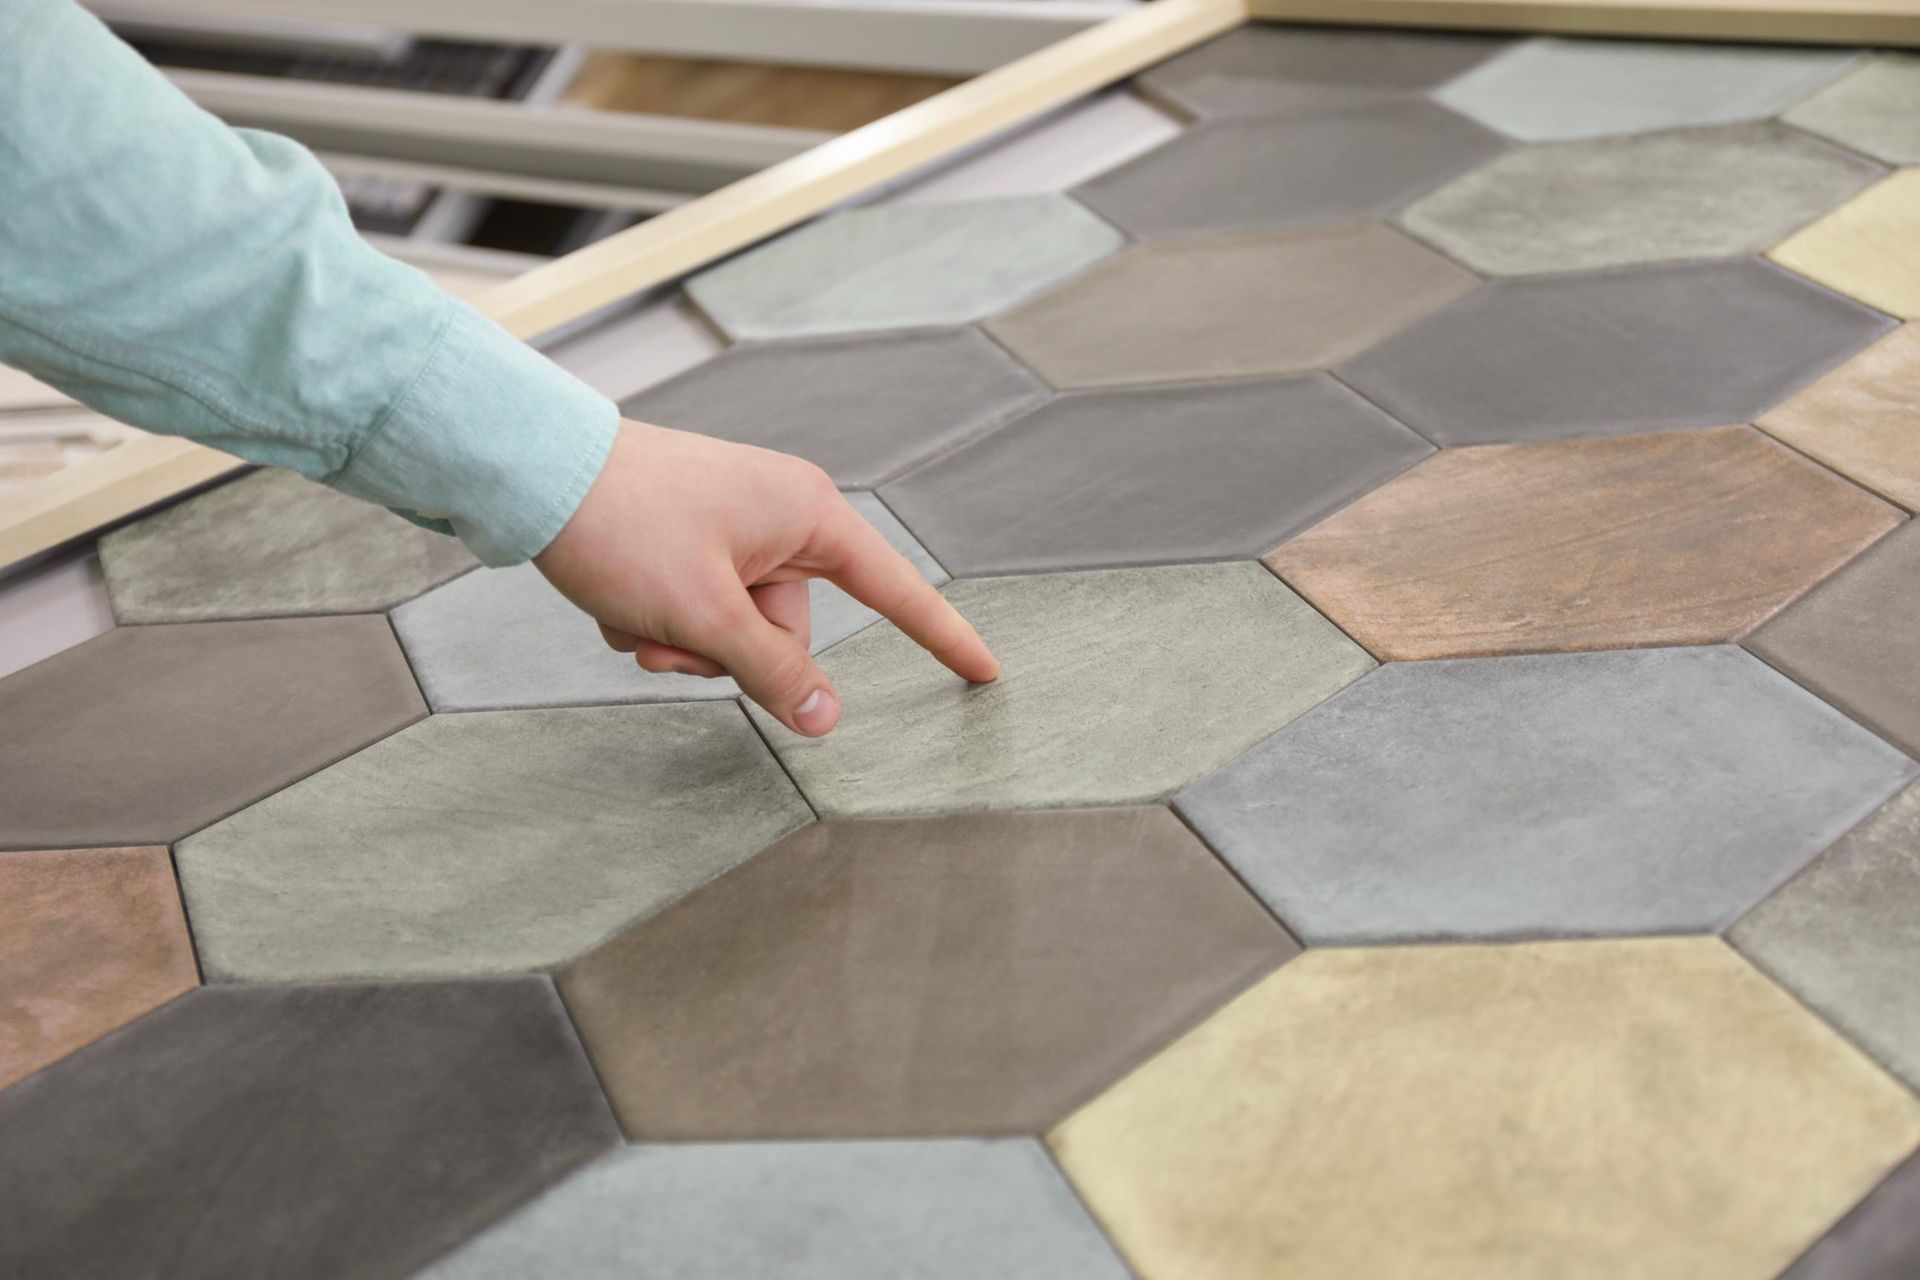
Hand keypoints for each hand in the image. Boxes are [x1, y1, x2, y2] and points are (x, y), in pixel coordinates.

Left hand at [534, 419, 998, 735]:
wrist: (533, 468)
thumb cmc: (622, 522)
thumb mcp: (703, 612)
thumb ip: (771, 670)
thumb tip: (826, 716)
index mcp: (807, 514)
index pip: (895, 590)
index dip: (942, 636)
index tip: (986, 671)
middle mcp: (781, 515)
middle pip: (789, 629)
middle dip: (725, 653)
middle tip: (663, 638)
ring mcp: (734, 525)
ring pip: (735, 628)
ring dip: (683, 643)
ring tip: (631, 614)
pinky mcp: (694, 536)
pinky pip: (699, 609)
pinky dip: (660, 620)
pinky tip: (618, 599)